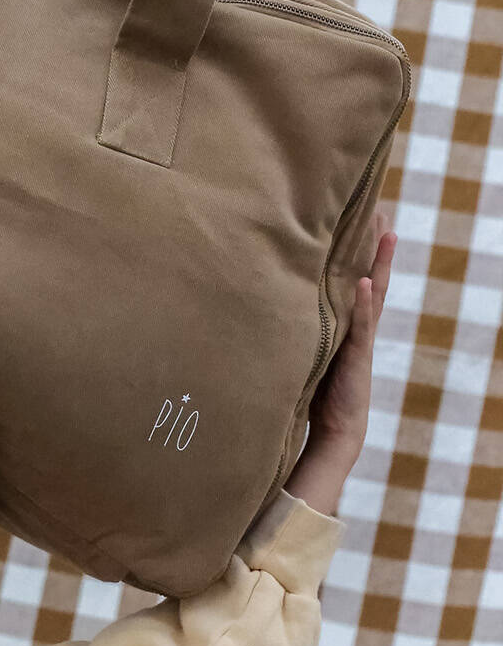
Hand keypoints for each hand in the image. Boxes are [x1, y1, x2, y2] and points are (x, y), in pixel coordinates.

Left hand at [304, 208, 396, 469]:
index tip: (358, 220)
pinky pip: (361, 326)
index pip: (353, 282)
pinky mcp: (356, 358)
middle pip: (370, 279)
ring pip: (372, 295)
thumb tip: (258, 309)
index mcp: (344, 326)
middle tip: (382, 210)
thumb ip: (292, 333)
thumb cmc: (312, 397)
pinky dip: (363, 303)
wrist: (332, 434)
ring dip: (379, 263)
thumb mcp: (300, 356)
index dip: (357, 253)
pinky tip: (365, 281)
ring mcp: (359, 342)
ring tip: (386, 233)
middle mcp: (356, 329)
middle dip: (375, 247)